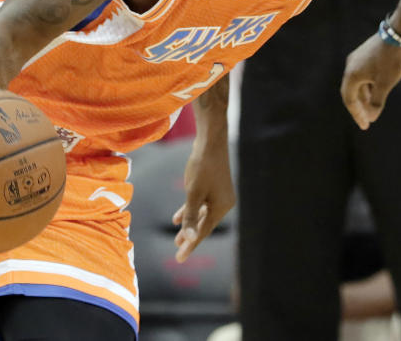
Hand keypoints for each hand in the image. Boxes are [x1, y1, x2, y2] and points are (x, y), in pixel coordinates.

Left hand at [172, 142, 233, 261]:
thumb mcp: (193, 194)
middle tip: (178, 253)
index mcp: (222, 207)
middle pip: (204, 225)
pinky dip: (190, 211)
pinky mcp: (214, 188)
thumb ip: (191, 217)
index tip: (179, 259)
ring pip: (201, 215)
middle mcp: (224, 203)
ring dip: (189, 225)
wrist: (210, 141)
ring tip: (176, 239)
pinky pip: (201, 204)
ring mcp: (219, 195)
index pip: (203, 231)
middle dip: (190, 238)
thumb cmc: (202, 167)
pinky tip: (176, 219)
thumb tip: (190, 239)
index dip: (190, 245)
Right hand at [341, 34, 400, 129]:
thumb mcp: (385, 84)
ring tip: (374, 107)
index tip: (365, 125)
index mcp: (352, 75)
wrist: (396, 33)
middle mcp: (350, 66)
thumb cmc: (390, 60)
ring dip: (364, 96)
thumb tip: (372, 117)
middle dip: (360, 107)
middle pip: (351, 92)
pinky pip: (362, 75)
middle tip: (368, 119)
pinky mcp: (364, 54)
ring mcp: (356, 59)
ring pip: (358, 83)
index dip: (357, 114)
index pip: (349, 100)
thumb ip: (377, 102)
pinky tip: (377, 90)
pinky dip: (368, 85)